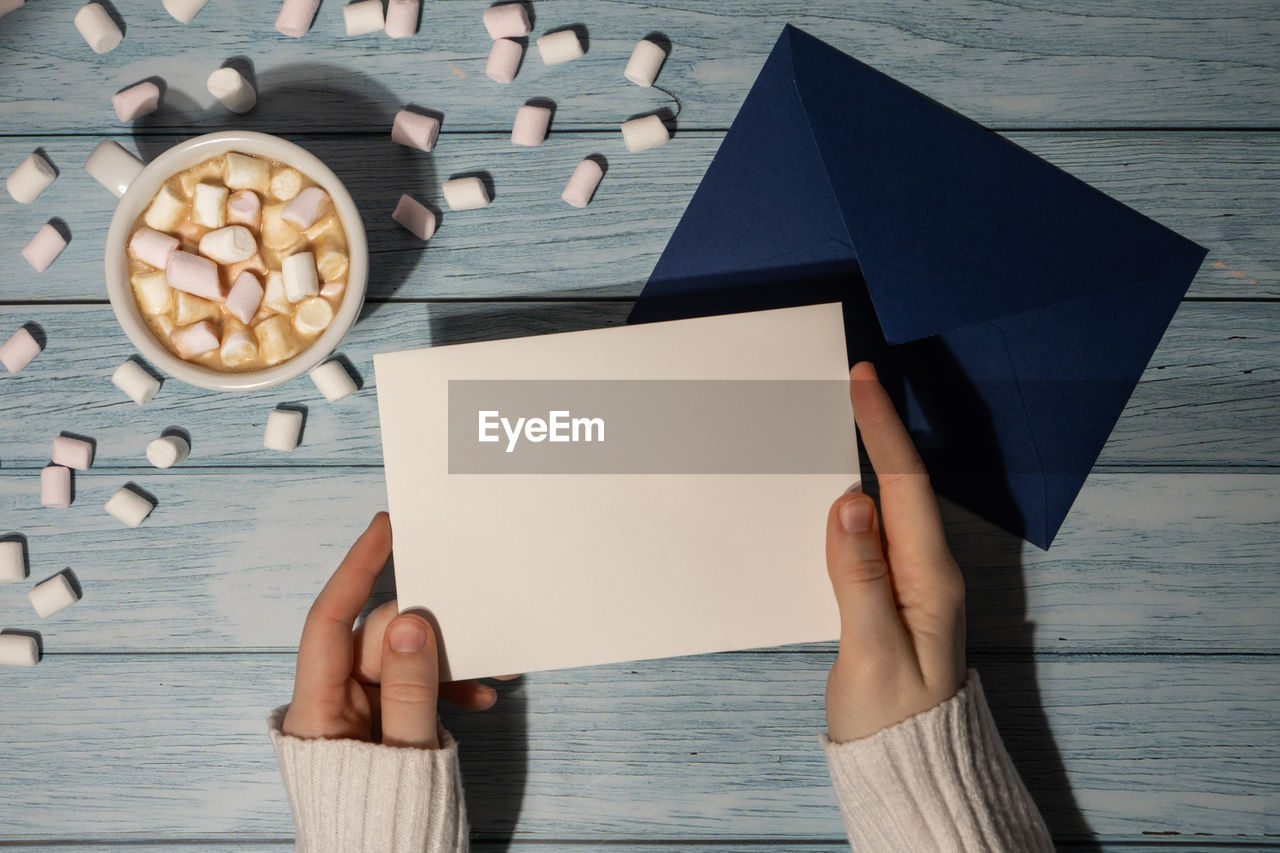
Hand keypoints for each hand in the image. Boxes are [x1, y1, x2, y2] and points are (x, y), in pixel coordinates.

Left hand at [282, 512, 505, 747]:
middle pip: (377, 638)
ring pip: (401, 658)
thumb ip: (410, 689)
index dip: (357, 568)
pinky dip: (445, 687)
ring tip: (490, 672)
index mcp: (317, 711)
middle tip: (476, 626)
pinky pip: (412, 684)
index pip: (330, 620)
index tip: (384, 527)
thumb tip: (411, 623)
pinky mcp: (380, 721)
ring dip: (446, 663)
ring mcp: (356, 711)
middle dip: (428, 631)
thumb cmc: (388, 823)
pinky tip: (477, 696)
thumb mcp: (406, 751)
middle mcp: (331, 703)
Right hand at [824, 362, 966, 741]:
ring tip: (840, 420)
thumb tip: (850, 501)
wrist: (909, 770)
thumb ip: (860, 578)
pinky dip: (852, 501)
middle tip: (849, 383)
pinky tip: (832, 492)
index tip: (863, 380)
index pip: (904, 485)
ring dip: (867, 460)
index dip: (883, 428)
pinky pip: (872, 535)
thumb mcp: (872, 652)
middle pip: (903, 484)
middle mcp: (927, 571)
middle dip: (878, 430)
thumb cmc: (893, 719)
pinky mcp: (891, 597)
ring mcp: (911, 583)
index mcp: (930, 578)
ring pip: (887, 506)